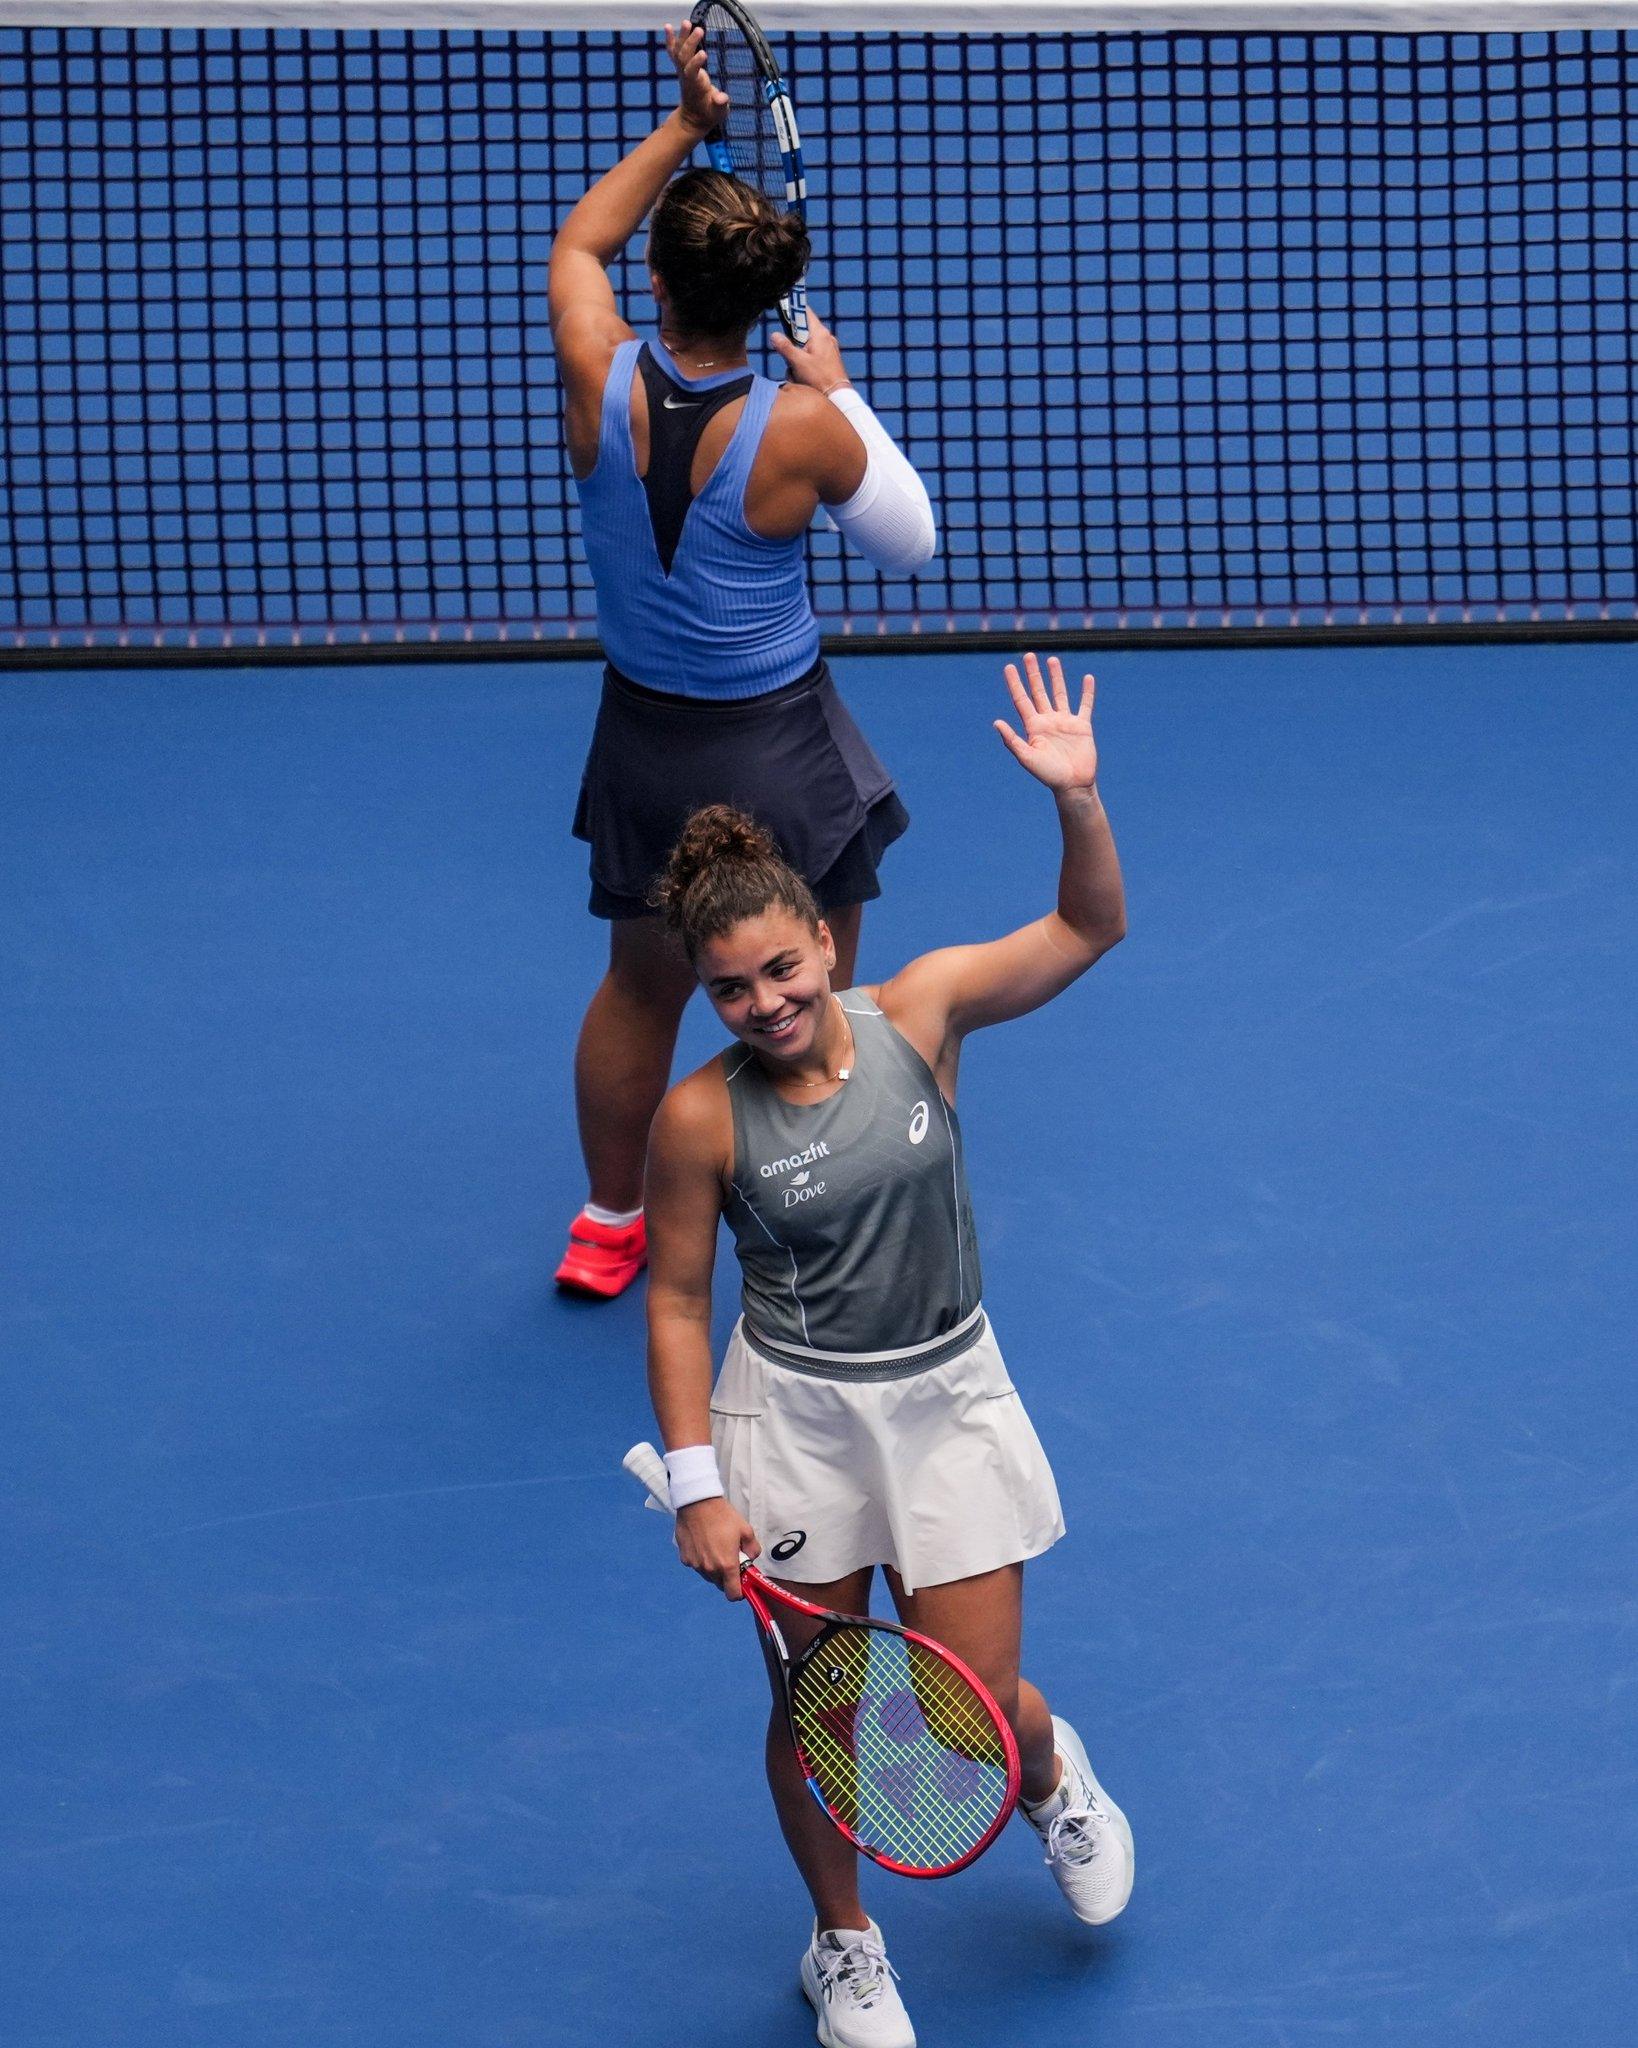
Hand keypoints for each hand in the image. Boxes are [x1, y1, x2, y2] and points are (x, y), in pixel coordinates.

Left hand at [665, 21, 727, 136]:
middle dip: (690, 43)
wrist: (692, 120)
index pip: (692, 72)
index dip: (696, 63)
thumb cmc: (708, 115)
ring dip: (682, 37)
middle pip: (684, 58)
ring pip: (679, 52)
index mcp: (696, 87)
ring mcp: (683, 71)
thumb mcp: (718, 113)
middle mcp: (687, 77)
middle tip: (698, 29)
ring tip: (686, 22)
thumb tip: (722, 98)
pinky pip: (674, 52)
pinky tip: (667, 26)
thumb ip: (720, 105)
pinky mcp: (682, 68)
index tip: (703, 53)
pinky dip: (670, 40)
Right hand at [676, 1495, 760, 1600]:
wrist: (697, 1503)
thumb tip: (750, 1559)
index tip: (741, 1583)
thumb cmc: (722, 1516)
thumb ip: (753, 1550)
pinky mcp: (685, 1558)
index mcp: (727, 1565)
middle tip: (729, 1558)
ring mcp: (696, 1565)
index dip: (739, 1592)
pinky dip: (702, 1560)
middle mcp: (710, 1569)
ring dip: (713, 1568)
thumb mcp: (746, 1530)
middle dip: (727, 1576)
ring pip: (708, 1576)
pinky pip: (697, 1565)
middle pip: (720, 1584)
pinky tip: (703, 1544)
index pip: (733, 1595)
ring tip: (716, 1547)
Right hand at [770, 307, 849, 393]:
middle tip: (791, 356)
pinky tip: (805, 375)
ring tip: (798, 370)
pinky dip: (805, 362)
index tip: (783, 315)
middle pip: (803, 331)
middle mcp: (826, 337)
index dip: (793, 311)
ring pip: (806, 345)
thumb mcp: (798, 362)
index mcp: (820, 333)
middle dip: (793, 342)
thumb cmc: (820, 379)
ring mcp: (829, 347)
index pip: (804, 312)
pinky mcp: (830, 358)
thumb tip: (774, 335)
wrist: (838, 396)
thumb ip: (785, 347)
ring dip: (798, 356)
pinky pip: (812, 355)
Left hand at [994, 652, 1098, 794]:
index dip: (1015, 683)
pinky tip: (1087, 678)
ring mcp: (1065, 722)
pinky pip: (1085, 705)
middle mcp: (1048, 721)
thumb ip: (1012, 740)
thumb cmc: (1048, 775)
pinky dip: (1087, 692)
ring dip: (1056, 677)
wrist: (1072, 785)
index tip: (1008, 667)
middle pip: (1038, 692)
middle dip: (1033, 674)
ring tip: (1052, 660)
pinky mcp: (1082, 726)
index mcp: (1033, 727)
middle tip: (1028, 655)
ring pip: (1059, 694)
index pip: (1021, 700)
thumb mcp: (1027, 757)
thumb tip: (996, 722)